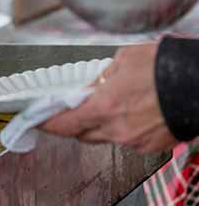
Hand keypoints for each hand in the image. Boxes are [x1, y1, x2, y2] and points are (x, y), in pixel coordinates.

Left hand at [40, 43, 176, 153]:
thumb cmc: (167, 66)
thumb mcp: (124, 60)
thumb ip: (101, 78)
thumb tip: (91, 87)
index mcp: (105, 106)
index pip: (64, 124)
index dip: (47, 123)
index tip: (37, 121)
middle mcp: (118, 129)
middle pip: (82, 133)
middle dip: (74, 122)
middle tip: (74, 107)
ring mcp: (136, 140)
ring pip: (105, 137)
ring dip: (101, 124)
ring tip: (114, 102)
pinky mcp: (153, 145)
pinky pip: (127, 139)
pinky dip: (124, 128)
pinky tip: (134, 111)